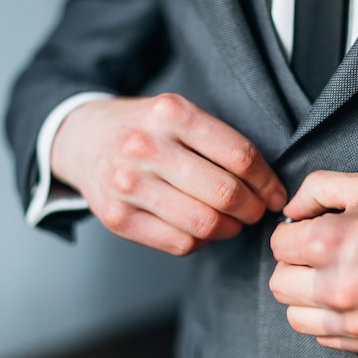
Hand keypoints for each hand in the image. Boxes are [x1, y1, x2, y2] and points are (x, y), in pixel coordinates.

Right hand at [51, 94, 286, 254]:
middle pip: (224, 194)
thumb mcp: (178, 114)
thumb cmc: (143, 128)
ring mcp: (127, 184)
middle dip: (253, 209)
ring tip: (234, 222)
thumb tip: (268, 186)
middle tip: (258, 211)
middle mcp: (146, 147)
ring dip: (231, 229)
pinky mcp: (116, 218)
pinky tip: (202, 228)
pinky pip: (179, 244)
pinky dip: (201, 241)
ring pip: (204, 224)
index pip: (240, 156)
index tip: (276, 194)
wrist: (82, 138)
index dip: (268, 182)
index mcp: (171, 113)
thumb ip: (219, 141)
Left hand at [269, 171, 357, 354]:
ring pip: (297, 318)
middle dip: (292, 264)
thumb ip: (314, 190)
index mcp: (329, 243)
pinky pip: (327, 339)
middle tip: (315, 253)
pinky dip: (328, 319)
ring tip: (328, 277)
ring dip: (305, 295)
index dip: (291, 232)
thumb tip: (291, 212)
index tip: (308, 229)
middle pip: (279, 285)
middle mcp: (338, 288)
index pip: (278, 245)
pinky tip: (348, 298)